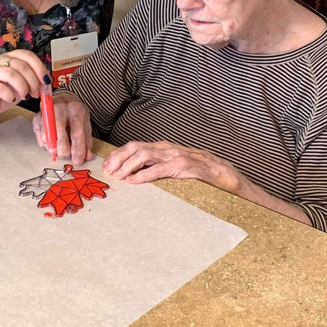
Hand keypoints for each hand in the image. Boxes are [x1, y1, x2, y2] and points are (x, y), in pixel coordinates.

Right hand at [0, 50, 48, 121]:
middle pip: (21, 65)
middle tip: (35, 93)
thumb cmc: (1, 93)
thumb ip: (32, 80)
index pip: (27, 55)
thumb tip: (46, 79)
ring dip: (22, 87)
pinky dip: (9, 95)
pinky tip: (11, 99)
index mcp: (9, 58)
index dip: (39, 67)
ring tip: (24, 96)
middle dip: (32, 81)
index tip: (46, 80)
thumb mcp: (21, 85)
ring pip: (11, 74)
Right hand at [32, 92, 92, 164]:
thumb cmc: (75, 113)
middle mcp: (60, 108)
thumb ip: (86, 140)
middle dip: (63, 151)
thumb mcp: (85, 123)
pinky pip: (39, 137)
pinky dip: (45, 143)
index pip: (76, 133)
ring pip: (47, 138)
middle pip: (59, 135)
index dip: (77, 149)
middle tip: (66, 155)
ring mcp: (46, 112)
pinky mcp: (36, 117)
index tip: (77, 160)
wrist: (63, 98)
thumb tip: (86, 157)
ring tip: (59, 147)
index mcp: (76, 109)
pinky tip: (52, 140)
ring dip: (53, 148)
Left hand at [103, 140, 239, 189]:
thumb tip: (133, 174)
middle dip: (118, 158)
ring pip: (144, 155)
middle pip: (135, 147)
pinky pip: (158, 169)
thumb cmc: (194, 170)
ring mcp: (173, 155)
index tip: (107, 165)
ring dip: (128, 165)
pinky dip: (143, 175)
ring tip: (118, 176)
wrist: (219, 170)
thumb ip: (155, 165)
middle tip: (108, 171)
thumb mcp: (171, 164)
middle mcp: (165, 148)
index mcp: (161, 147)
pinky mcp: (181, 166)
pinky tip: (134, 181)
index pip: (133, 146)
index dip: (118, 154)